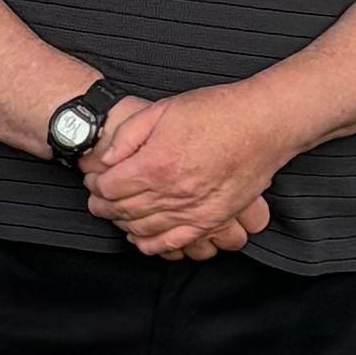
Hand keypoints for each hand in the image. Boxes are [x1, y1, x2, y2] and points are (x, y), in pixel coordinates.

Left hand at [86, 81, 294, 256]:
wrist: (261, 124)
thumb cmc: (215, 112)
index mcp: (155, 164)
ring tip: (116, 215)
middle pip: (123, 210)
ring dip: (124, 224)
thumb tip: (108, 159)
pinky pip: (175, 242)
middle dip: (104, 206)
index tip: (94, 181)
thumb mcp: (162, 109)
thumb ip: (129, 135)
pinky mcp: (211, 220)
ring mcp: (193, 210)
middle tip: (97, 200)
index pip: (109, 187)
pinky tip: (142, 239)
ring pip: (144, 229)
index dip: (96, 185)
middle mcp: (172, 193)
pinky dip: (153, 244)